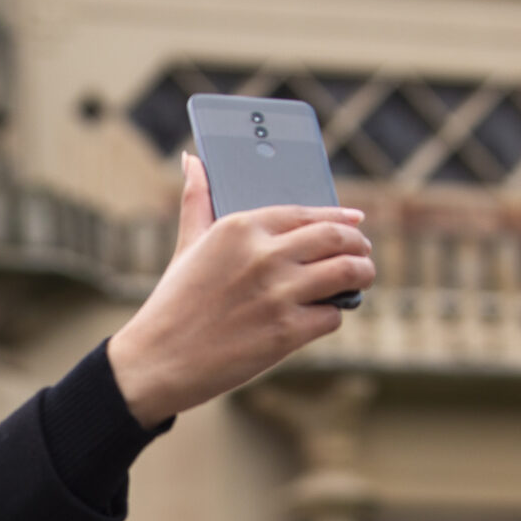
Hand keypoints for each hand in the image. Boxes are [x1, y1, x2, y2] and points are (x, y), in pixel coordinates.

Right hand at [107, 153, 373, 426]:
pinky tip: (323, 315)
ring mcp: (278, 294)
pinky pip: (333, 316)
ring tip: (362, 279)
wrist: (157, 360)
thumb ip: (197, 199)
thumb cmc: (172, 303)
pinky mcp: (287, 332)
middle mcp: (264, 255)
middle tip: (363, 253)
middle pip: (336, 237)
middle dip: (359, 244)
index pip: (307, 212)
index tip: (356, 220)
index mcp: (241, 227)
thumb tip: (193, 160)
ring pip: (347, 273)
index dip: (339, 216)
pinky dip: (334, 315)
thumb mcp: (187, 245)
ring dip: (362, 275)